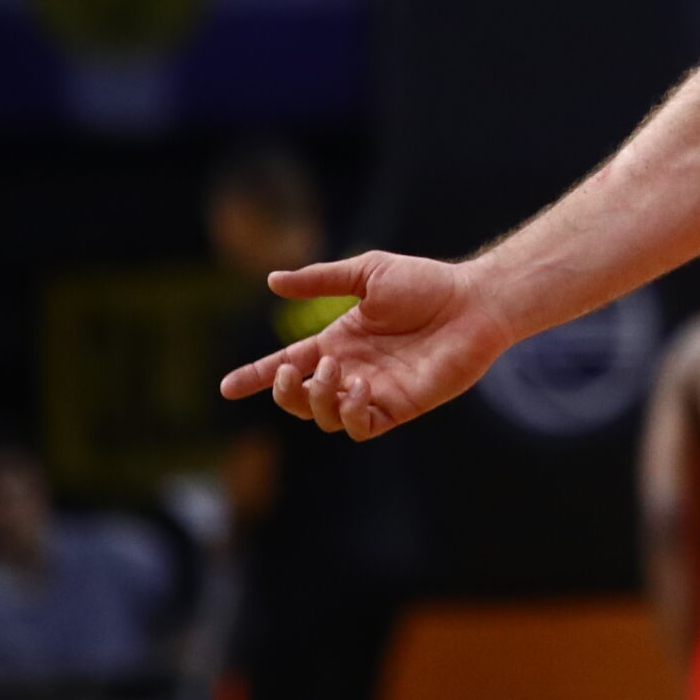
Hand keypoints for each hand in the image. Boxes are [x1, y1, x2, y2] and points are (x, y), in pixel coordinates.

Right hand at [218, 253, 516, 440]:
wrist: (474, 300)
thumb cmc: (427, 283)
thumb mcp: (367, 273)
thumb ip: (320, 280)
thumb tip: (271, 281)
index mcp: (339, 340)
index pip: (288, 364)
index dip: (256, 376)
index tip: (226, 386)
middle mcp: (351, 370)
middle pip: (299, 398)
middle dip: (283, 391)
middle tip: (293, 369)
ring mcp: (374, 391)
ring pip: (324, 417)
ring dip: (316, 398)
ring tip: (334, 369)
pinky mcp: (400, 406)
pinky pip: (360, 426)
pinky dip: (349, 412)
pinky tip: (359, 385)